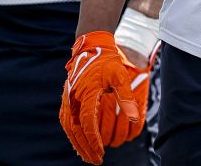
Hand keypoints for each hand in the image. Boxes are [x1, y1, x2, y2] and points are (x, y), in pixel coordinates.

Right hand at [60, 31, 142, 163]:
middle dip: (85, 147)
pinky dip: (71, 134)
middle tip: (96, 160)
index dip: (93, 139)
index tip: (101, 152)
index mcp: (86, 92)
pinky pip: (66, 121)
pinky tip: (79, 142)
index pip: (86, 122)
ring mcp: (68, 97)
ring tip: (87, 156)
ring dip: (77, 143)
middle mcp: (73, 97)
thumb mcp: (120, 76)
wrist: (92, 46)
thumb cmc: (107, 61)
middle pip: (75, 129)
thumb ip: (126, 97)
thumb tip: (134, 118)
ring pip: (68, 127)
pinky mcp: (66, 98)